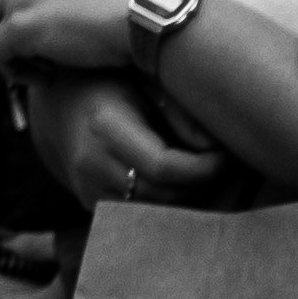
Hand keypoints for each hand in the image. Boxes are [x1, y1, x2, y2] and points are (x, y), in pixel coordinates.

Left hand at [0, 0, 165, 77]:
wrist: (150, 15)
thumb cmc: (140, 3)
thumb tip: (64, 14)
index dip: (16, 5)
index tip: (38, 30)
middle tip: (26, 52)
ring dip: (1, 46)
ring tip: (32, 67)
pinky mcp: (19, 24)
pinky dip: (14, 69)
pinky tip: (45, 78)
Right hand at [21, 67, 232, 209]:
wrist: (61, 101)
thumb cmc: (114, 81)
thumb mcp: (146, 80)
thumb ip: (181, 112)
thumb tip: (217, 147)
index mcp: (104, 128)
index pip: (164, 168)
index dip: (206, 168)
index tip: (231, 155)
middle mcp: (91, 167)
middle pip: (165, 197)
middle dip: (207, 187)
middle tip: (236, 167)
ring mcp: (89, 193)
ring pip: (158, 215)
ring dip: (195, 201)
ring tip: (220, 177)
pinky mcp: (94, 207)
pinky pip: (145, 218)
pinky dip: (175, 206)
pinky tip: (197, 188)